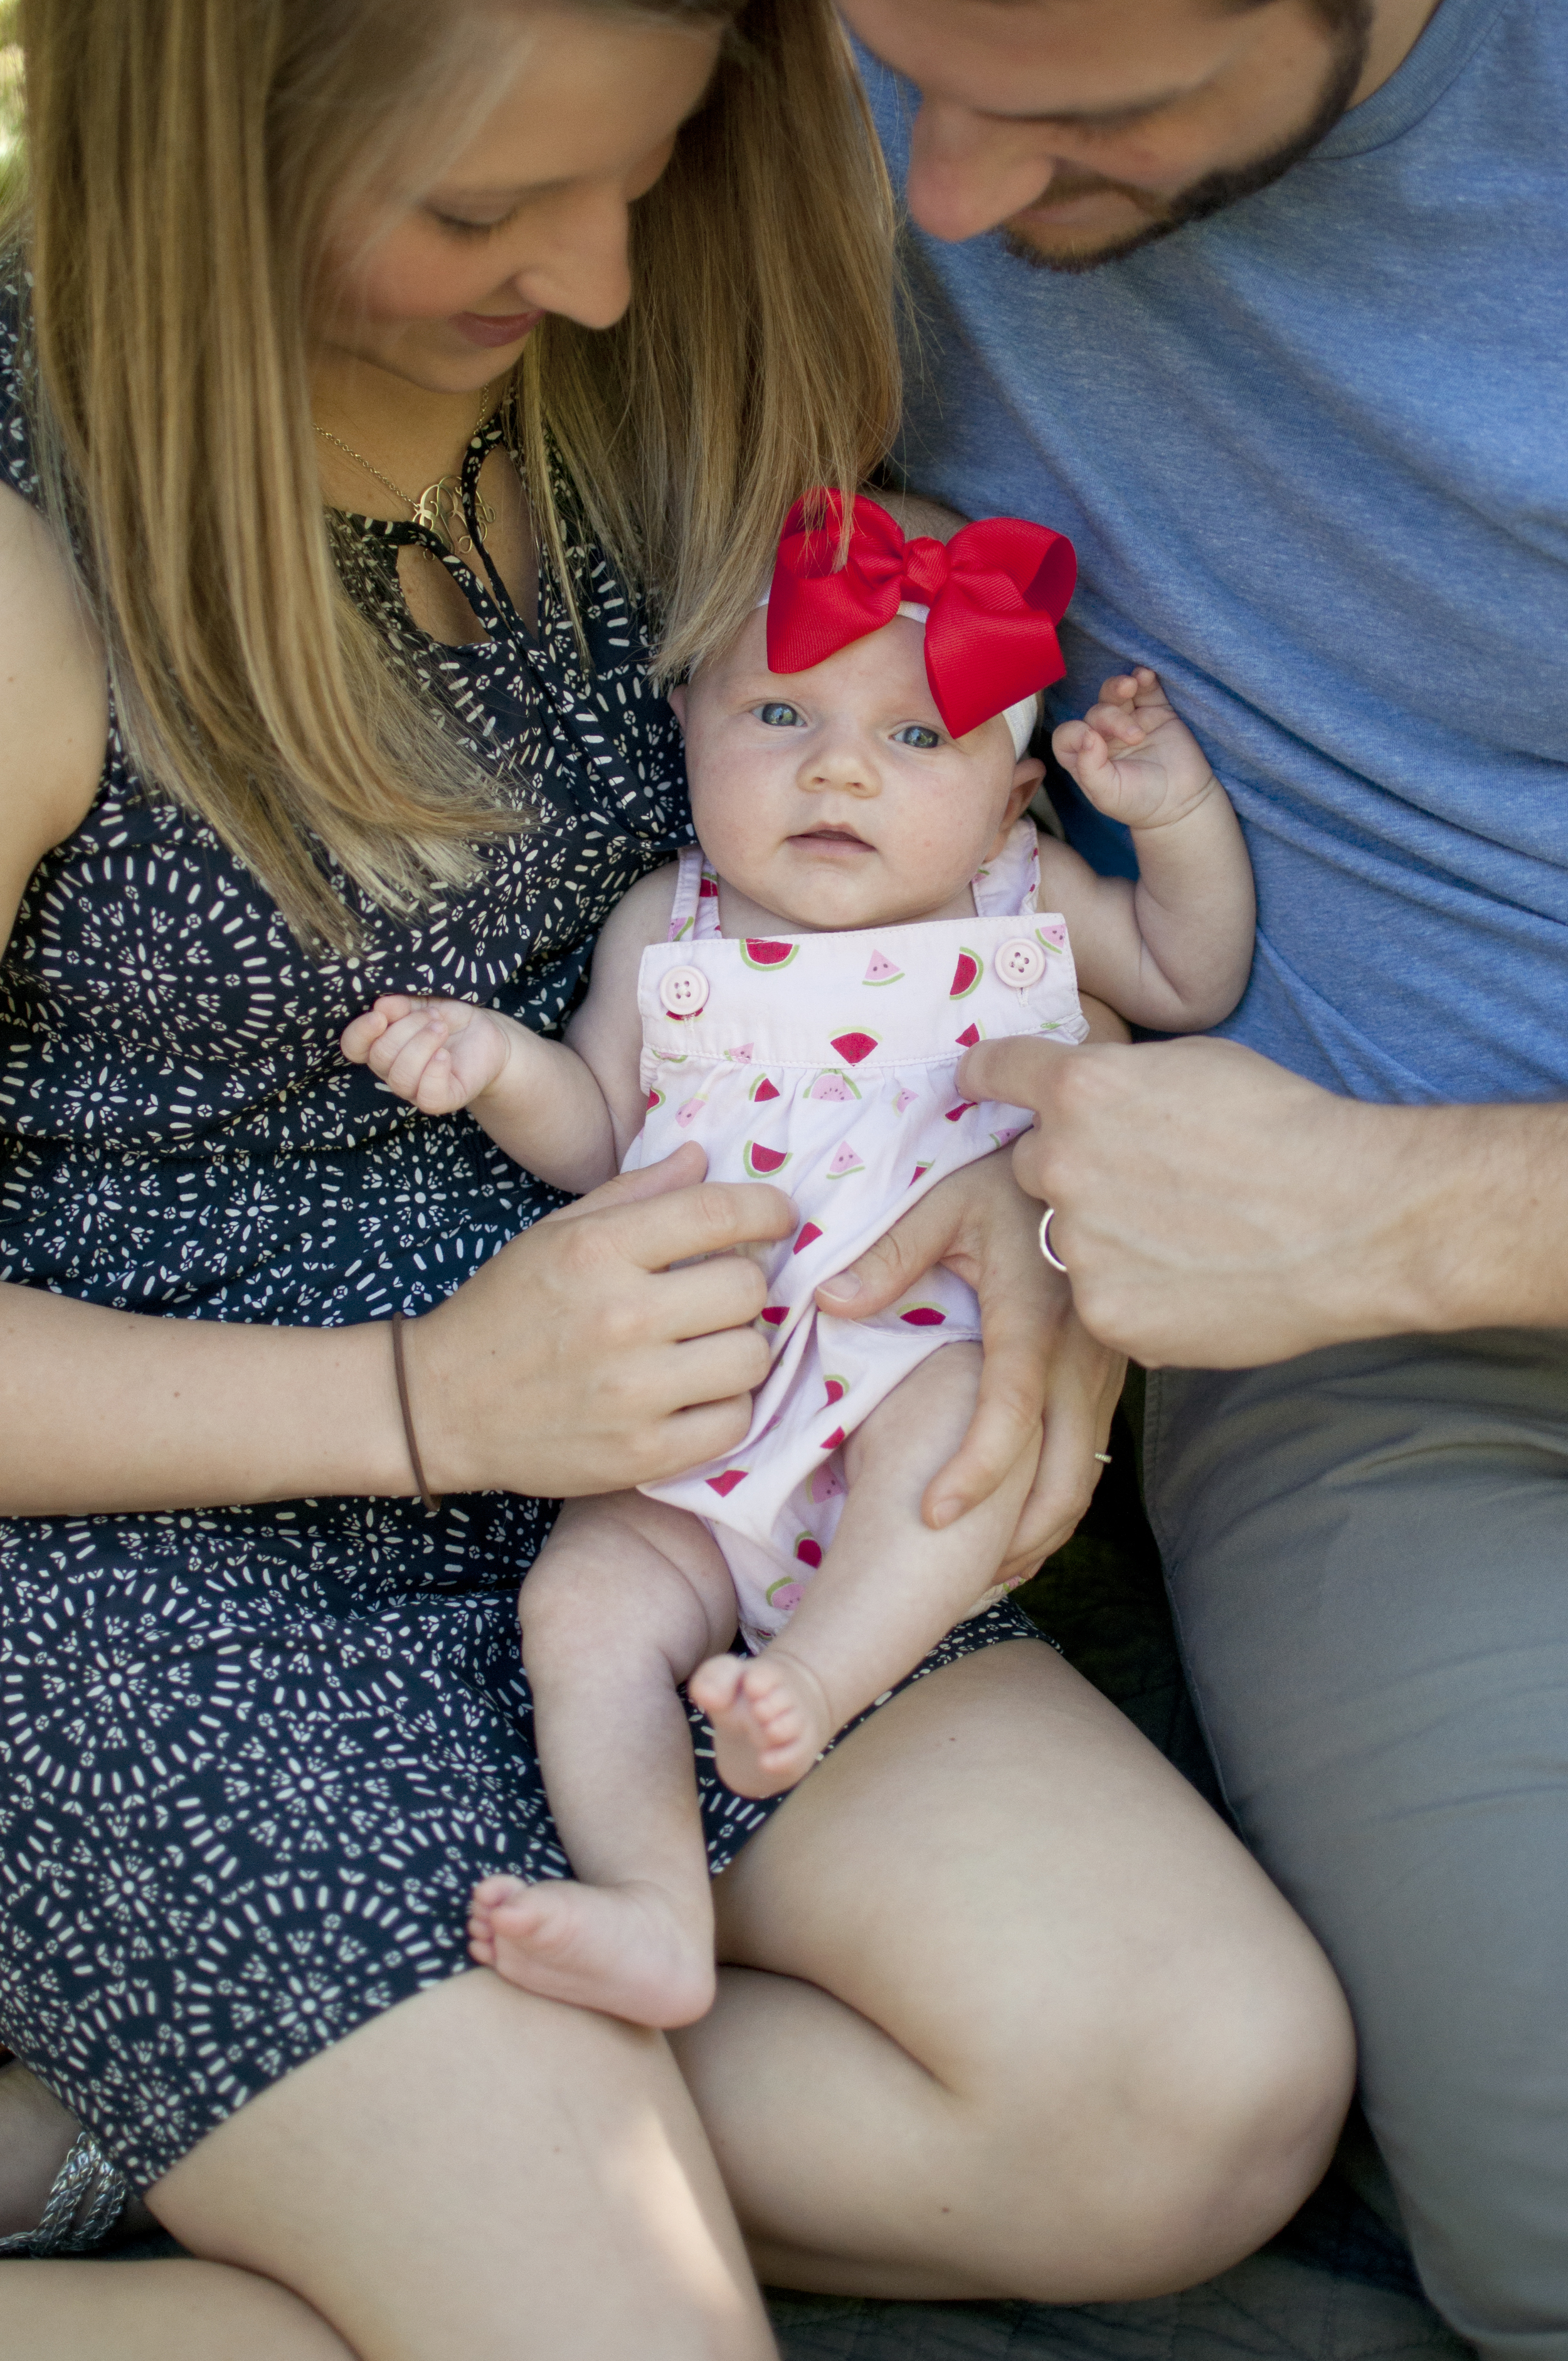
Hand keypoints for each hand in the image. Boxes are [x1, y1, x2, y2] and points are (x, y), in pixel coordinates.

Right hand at [342, 994, 511, 1116]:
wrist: (485, 1036)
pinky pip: (427, 1096)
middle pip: (381, 1056)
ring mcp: (414, 1090)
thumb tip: (382, 1005)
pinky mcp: (441, 1100)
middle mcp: (392, 1071)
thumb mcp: (423, 1003)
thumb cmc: (448, 1020)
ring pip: (401, 1076)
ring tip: (441, 1028)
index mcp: (380, 1046)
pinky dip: (435, 1071)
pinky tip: (445, 1055)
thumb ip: (401, 1005)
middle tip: (433, 1016)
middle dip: (407, 1028)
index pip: (353, 1047)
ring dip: (422, 1044)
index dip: (360, 1033)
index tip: (379, 1015)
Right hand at [404, 1142, 798, 1497]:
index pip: (718, 1213)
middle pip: (748, 1287)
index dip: (767, 1209)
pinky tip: (696, 1395)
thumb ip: (633, 1195)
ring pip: (752, 1356)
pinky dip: (726, 1408)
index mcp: (597, 1249)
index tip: (779, 1217)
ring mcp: (632, 1390)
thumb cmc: (505, 1311)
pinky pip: (734, 1422)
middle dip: (747, 1285)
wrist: (440, 1405)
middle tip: (722, 1295)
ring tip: (709, 1347)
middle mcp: (620, 1315)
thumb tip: (702, 1157)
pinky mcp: (641, 1453)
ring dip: (741, 1348)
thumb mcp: (555, 1235)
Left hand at [814, 1154, 1124, 1576]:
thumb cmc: (1011, 1184)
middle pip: (1064, 1476)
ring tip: (986, 1577)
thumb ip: (891, 1255)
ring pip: (1082, 1479)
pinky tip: (1017, 1533)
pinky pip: (1086, 1461)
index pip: (1011, 1414)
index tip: (933, 1518)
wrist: (1097, 1176)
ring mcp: (1101, 1376)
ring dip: (1040, 1534)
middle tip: (959, 1586)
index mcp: (1035, 1320)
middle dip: (1017, 1539)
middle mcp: (1079, 1359)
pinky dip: (1055, 1506)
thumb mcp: (947, 1204)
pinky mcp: (1106, 1382)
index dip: (977, 1473)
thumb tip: (831, 1301)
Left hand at [962, 1033, 1437, 1367]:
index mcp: (1081, 1090)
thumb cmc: (1291, 1129)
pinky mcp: (1107, 1315)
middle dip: (1075, 1171)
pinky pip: (1102, 1298)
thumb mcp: (1196, 1064)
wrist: (1356, 1219)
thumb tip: (1083, 1092)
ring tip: (1189, 1236)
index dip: (987, 1076)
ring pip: (1066, 1238)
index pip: (995, 1072)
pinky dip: (1137, 1293)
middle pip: (1033, 1165)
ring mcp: (1079, 1246)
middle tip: (1149, 1182)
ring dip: (1106, 1236)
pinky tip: (1196, 1280)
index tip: (979, 1083)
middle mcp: (1062, 1164)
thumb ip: (1120, 1079)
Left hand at [1052, 668, 1216, 830]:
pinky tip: (1145, 676)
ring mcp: (1130, 720)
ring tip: (1130, 685)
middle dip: (1110, 717)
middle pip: (1096, 712)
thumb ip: (1090, 769)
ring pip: (1116, 694)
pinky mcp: (1156, 711)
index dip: (1074, 733)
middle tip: (1135, 736)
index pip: (1067, 736)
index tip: (1093, 740)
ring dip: (1119, 686)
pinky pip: (1147, 689)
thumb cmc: (1139, 802)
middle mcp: (1104, 735)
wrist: (1182, 803)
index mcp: (1085, 757)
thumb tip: (1088, 735)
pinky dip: (1144, 679)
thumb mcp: (1108, 795)